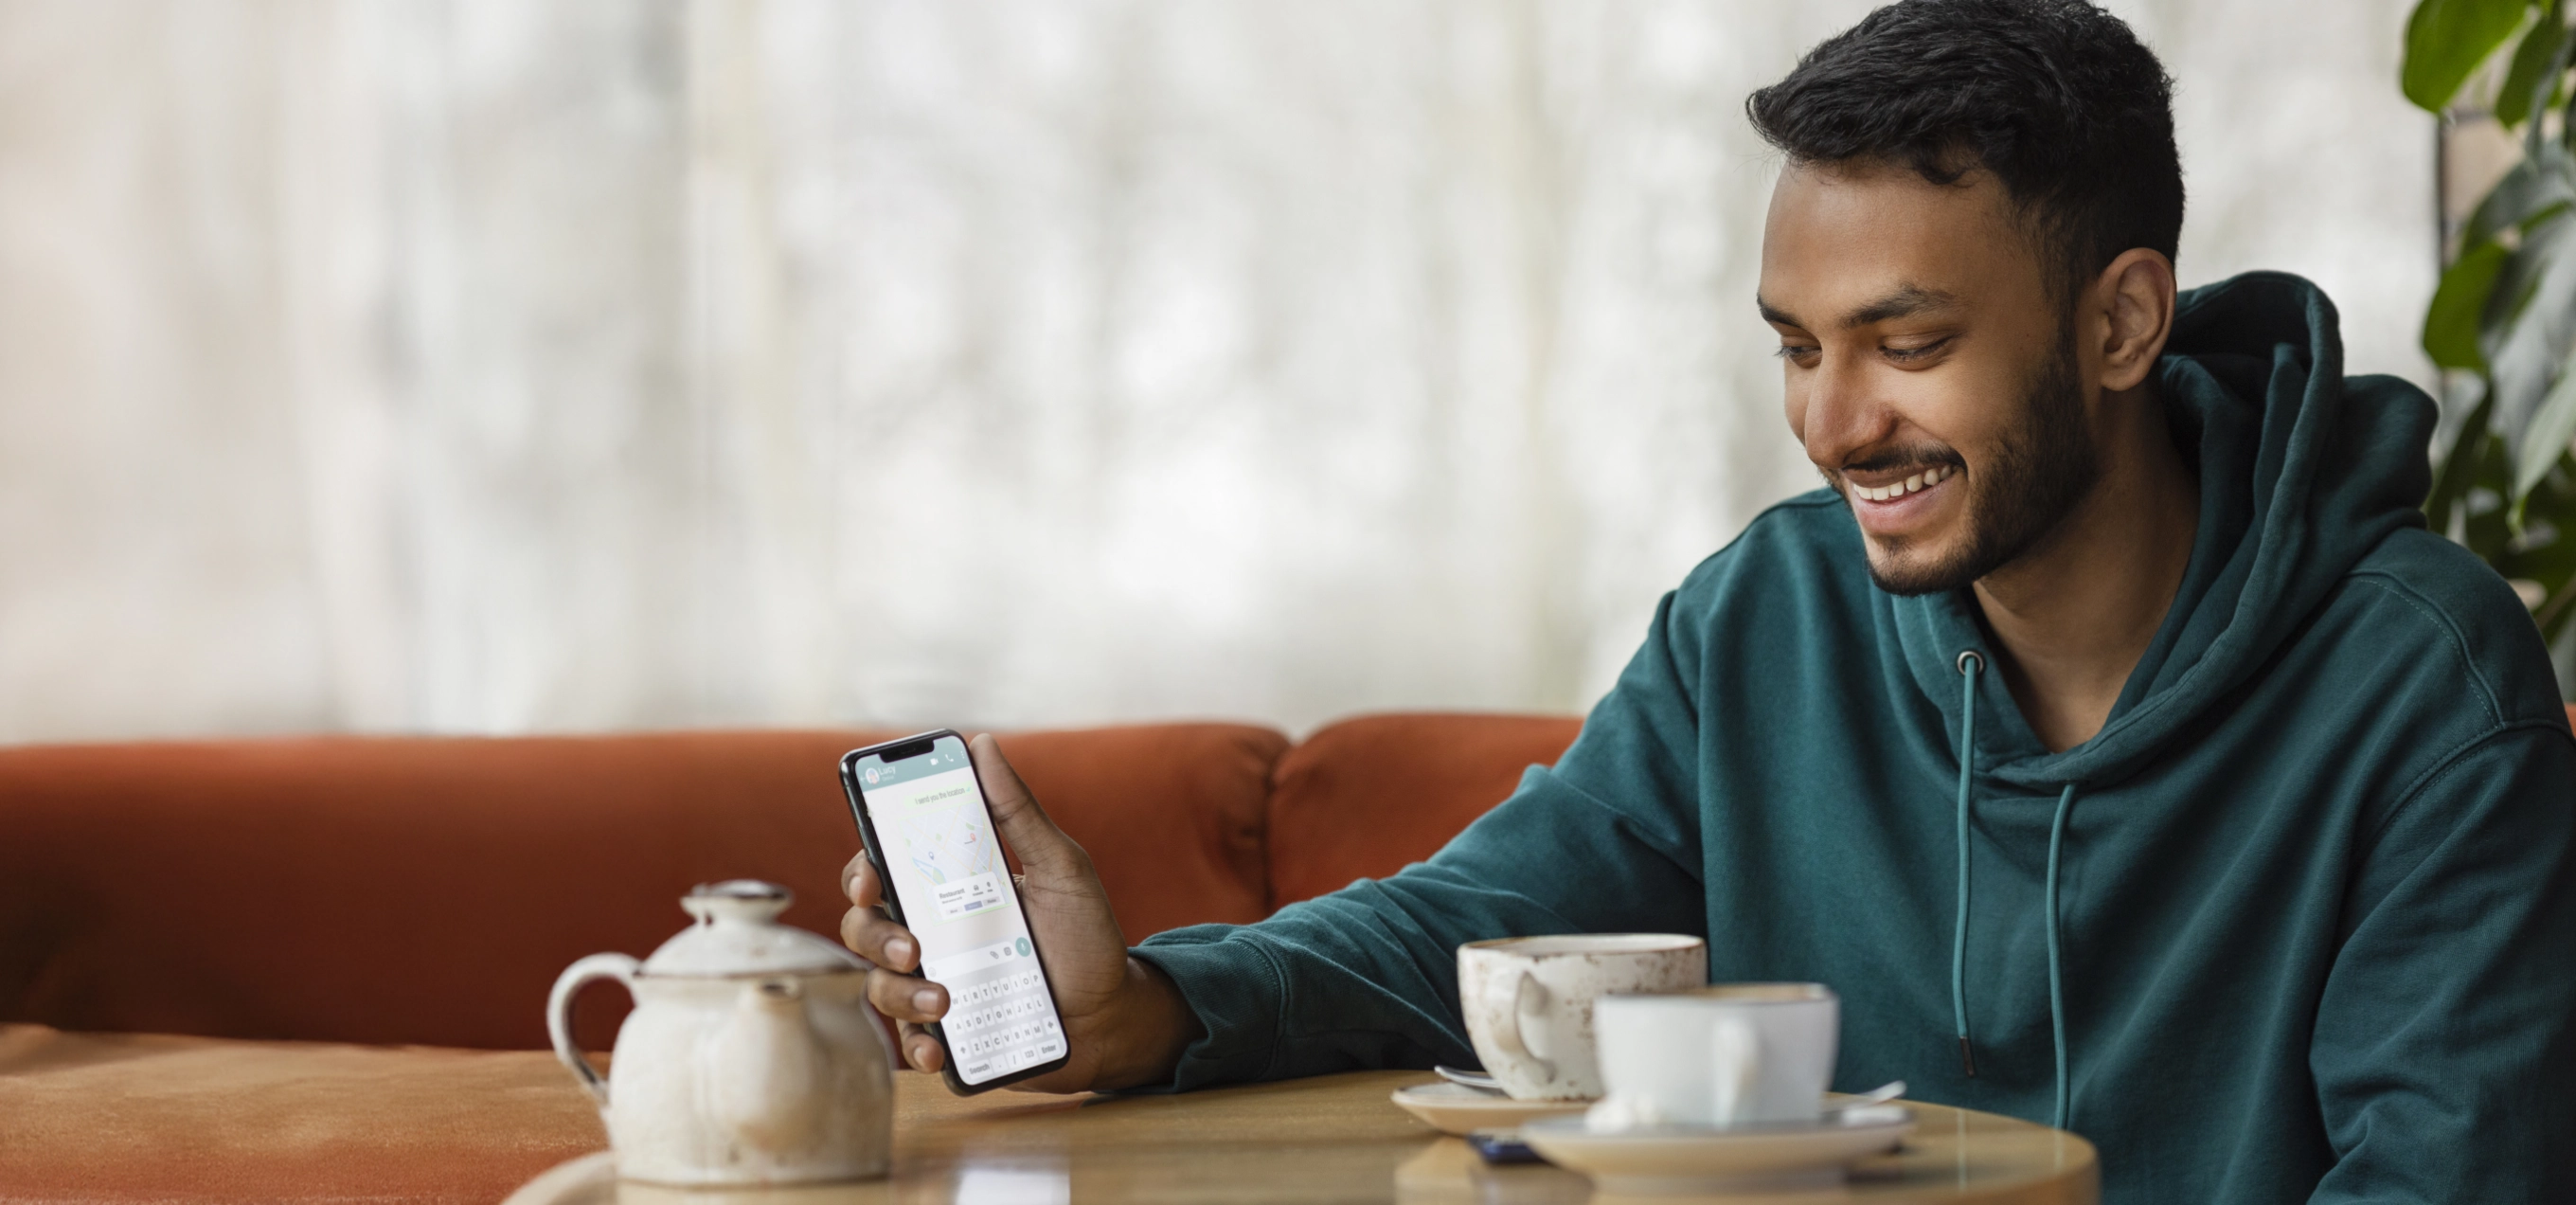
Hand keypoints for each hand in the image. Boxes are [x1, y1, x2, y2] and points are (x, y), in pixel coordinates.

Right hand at [840, 733, 1201, 1091]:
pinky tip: (939, 1047)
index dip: (861, 869)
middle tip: (913, 945)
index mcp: (950, 890)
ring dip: (901, 992)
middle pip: (865, 927)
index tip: (870, 874)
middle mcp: (932, 937)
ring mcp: (934, 986)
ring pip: (880, 986)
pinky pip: (910, 1042)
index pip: (884, 870)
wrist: (1114, 1015)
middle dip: (875, 934)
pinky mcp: (947, 1036)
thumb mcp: (1061, 868)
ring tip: (945, 999)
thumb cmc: (1085, 936)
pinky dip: (917, 1045)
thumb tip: (983, 745)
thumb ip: (1018, 813)